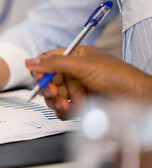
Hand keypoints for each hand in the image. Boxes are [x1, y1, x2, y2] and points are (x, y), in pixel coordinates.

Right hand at [26, 46, 151, 118]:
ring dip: (55, 100)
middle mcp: (72, 73)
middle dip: (47, 87)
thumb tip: (30, 62)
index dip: (40, 68)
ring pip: (52, 97)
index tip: (37, 76)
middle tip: (51, 90)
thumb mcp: (83, 64)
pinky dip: (63, 110)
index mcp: (73, 57)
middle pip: (47, 81)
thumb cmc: (117, 75)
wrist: (135, 97)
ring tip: (64, 102)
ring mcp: (75, 89)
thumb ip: (55, 63)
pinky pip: (61, 109)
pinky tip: (70, 108)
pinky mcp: (78, 104)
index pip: (48, 61)